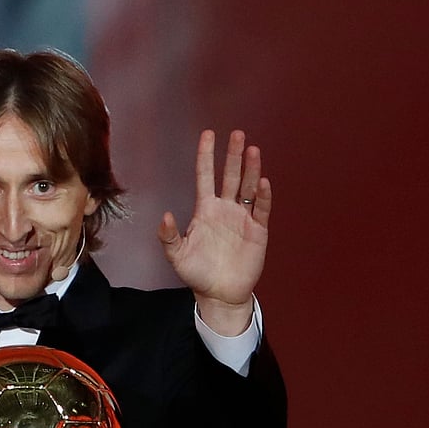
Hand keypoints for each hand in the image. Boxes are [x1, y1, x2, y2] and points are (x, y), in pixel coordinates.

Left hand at [158, 130, 270, 335]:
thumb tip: (165, 215)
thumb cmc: (197, 273)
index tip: (208, 134)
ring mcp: (242, 218)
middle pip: (230, 176)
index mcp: (205, 209)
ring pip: (248, 188)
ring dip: (250, 169)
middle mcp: (225, 209)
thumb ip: (169, 236)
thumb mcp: (177, 255)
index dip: (206, 155)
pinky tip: (263, 182)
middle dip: (232, 155)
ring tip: (252, 150)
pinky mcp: (257, 231)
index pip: (205, 176)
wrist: (219, 293)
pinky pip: (262, 209)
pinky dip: (263, 196)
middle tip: (236, 134)